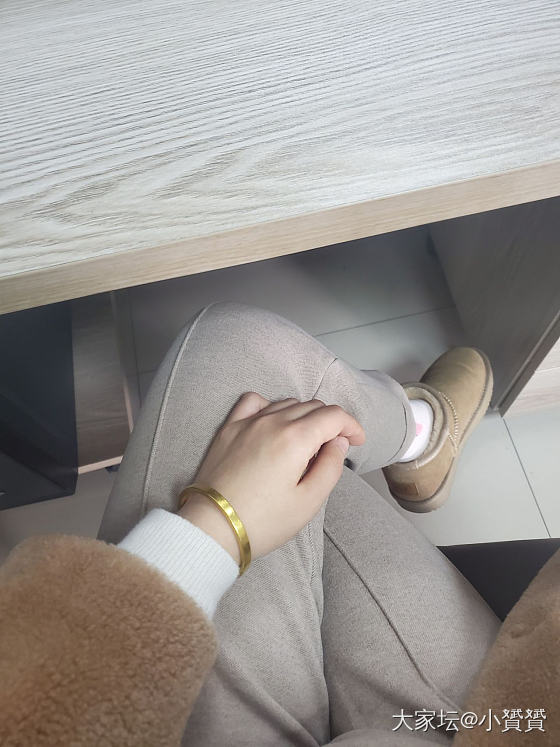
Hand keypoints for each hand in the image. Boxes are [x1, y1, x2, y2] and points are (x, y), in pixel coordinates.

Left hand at [178, 392, 365, 562]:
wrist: (212, 529)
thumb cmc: (262, 522)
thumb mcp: (308, 502)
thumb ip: (331, 467)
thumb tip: (338, 443)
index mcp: (295, 438)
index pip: (333, 416)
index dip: (352, 426)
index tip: (357, 441)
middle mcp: (272, 421)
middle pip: (313, 407)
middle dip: (331, 423)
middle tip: (334, 447)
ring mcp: (247, 422)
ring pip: (286, 403)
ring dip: (304, 416)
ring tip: (307, 441)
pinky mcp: (228, 429)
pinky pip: (254, 402)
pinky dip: (270, 406)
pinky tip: (274, 422)